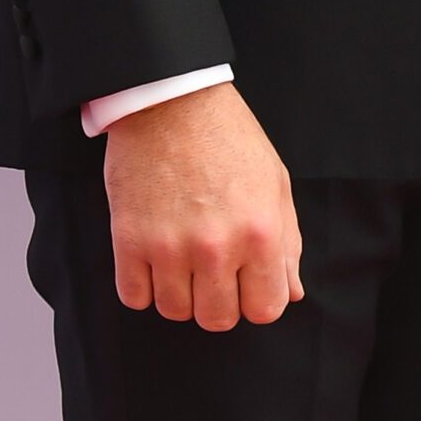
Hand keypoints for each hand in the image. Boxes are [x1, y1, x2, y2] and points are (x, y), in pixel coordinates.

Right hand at [103, 81, 304, 328]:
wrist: (172, 101)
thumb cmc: (228, 137)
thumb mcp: (275, 182)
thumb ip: (287, 242)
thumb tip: (291, 293)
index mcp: (260, 231)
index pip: (265, 310)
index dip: (256, 300)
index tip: (246, 283)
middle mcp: (216, 247)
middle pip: (217, 319)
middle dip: (218, 301)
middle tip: (212, 270)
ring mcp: (169, 247)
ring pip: (175, 312)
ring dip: (180, 293)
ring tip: (182, 257)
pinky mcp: (129, 241)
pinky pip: (135, 297)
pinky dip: (143, 285)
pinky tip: (154, 256)